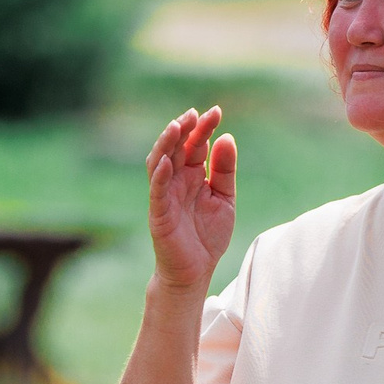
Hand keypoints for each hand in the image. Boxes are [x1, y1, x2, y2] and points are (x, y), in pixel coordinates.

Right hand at [145, 106, 235, 291]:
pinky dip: (160, 174)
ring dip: (166, 144)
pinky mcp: (159, 213)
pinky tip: (167, 161)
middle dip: (185, 129)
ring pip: (160, 161)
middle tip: (196, 114)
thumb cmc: (208, 236)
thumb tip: (226, 137)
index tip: (216, 111)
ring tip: (177, 127)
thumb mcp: (224, 198)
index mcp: (193, 175)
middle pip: (177, 147)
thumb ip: (225, 170)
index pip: (196, 144)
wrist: (196, 271)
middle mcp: (177, 180)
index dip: (204, 127)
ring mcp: (165, 195)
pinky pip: (157, 190)